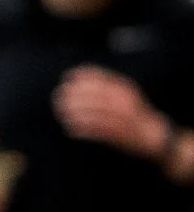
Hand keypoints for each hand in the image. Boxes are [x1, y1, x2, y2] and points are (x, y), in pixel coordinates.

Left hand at [54, 67, 169, 157]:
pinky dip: (83, 130)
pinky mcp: (119, 135)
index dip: (83, 76)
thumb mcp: (124, 93)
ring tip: (62, 113)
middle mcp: (124, 102)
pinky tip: (70, 129)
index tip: (66, 77)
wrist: (152, 133)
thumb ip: (108, 85)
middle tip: (58, 95)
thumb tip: (82, 77)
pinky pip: (97, 131)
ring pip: (95, 113)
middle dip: (75, 94)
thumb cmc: (134, 112)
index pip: (102, 78)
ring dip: (76, 113)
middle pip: (95, 95)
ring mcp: (122, 118)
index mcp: (125, 89)